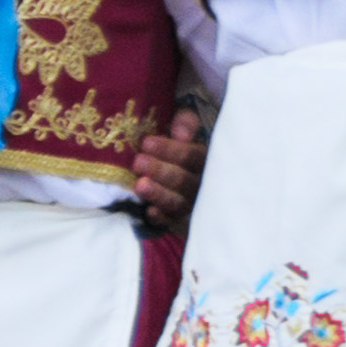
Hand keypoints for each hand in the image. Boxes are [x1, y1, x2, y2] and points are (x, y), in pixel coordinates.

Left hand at [128, 100, 209, 222]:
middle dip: (161, 170)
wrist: (187, 177)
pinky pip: (175, 223)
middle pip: (185, 180)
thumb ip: (186, 123)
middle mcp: (204, 185)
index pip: (193, 156)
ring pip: (179, 202)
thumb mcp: (187, 132)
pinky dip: (163, 218)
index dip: (171, 150)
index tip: (146, 143)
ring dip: (159, 194)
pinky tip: (149, 212)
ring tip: (139, 185)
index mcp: (208, 161)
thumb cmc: (182, 151)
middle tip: (138, 162)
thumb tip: (180, 133)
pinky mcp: (185, 222)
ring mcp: (195, 205)